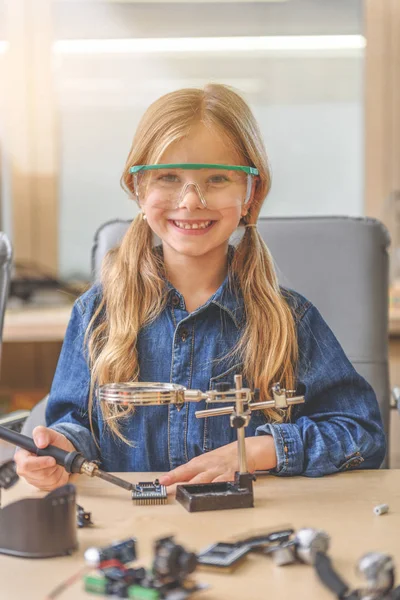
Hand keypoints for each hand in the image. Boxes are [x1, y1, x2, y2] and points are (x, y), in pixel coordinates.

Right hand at [14, 426, 75, 490]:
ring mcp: (32, 479)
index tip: (52, 459)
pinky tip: (57, 469)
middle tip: (56, 460)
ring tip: (56, 462)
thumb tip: (41, 443)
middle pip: (38, 474)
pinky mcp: (42, 486)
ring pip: (46, 479)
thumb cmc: (53, 442)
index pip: (25, 464)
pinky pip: (53, 484)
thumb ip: (42, 433)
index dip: (39, 463)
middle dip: (50, 467)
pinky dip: (59, 476)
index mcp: (21, 456)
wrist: (62, 451)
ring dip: (55, 470)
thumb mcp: (49, 433)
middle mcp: (24, 470)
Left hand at [159, 435, 276, 487]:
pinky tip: (209, 492)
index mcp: (200, 462)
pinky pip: (222, 483)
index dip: (172, 476)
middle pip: (192, 476)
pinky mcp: (231, 476)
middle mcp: (208, 466)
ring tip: (183, 493)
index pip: (183, 470)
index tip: (161, 481)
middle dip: (179, 484)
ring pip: (205, 480)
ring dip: (193, 487)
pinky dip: (215, 488)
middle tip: (168, 491)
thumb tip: (175, 481)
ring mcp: (219, 471)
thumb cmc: (223, 457)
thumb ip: (192, 472)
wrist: (244, 449)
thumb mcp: (206, 461)